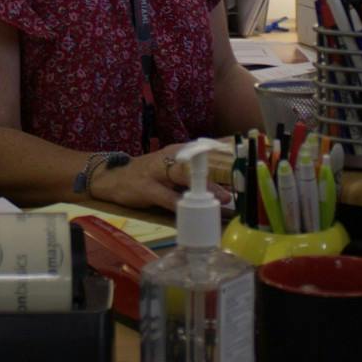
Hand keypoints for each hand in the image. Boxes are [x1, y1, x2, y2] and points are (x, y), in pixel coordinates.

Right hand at [89, 148, 231, 213]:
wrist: (113, 178)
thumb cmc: (148, 175)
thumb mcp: (172, 170)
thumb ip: (194, 175)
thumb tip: (227, 187)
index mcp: (179, 151)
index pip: (207, 151)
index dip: (229, 156)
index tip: (248, 164)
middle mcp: (170, 157)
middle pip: (199, 163)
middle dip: (221, 174)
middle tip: (241, 185)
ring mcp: (157, 172)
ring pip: (184, 177)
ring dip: (204, 188)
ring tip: (222, 199)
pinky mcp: (145, 187)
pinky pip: (165, 196)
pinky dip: (179, 203)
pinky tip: (190, 210)